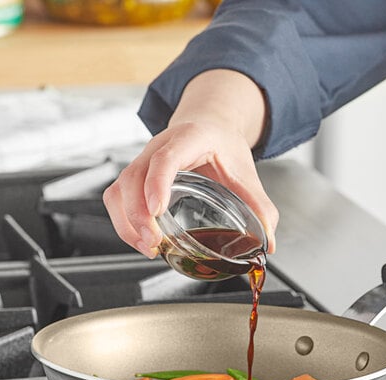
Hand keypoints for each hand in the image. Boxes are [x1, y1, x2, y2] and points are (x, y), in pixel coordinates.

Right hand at [103, 70, 277, 258]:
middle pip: (133, 176)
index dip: (158, 182)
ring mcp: (143, 160)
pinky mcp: (135, 175)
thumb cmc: (224, 146)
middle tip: (154, 242)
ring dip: (127, 222)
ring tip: (148, 248)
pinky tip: (141, 240)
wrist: (210, 125)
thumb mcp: (246, 173)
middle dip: (137, 214)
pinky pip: (116, 197)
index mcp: (190, 138)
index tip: (157, 209)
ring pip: (119, 188)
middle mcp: (159, 146)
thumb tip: (268, 242)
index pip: (166, 157)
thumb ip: (261, 206)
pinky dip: (123, 221)